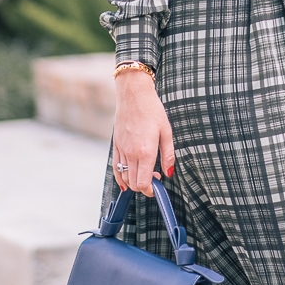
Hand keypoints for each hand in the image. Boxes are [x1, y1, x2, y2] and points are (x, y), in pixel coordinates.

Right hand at [112, 70, 174, 195]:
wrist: (133, 94)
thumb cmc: (152, 110)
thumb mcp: (166, 132)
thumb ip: (168, 155)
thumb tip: (169, 173)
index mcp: (146, 152)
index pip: (144, 183)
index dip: (151, 189)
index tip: (158, 183)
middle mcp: (131, 154)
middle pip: (134, 184)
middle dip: (144, 187)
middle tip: (154, 178)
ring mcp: (122, 150)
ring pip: (124, 177)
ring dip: (134, 181)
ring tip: (144, 173)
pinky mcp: (116, 145)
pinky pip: (116, 167)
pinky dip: (121, 177)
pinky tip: (127, 179)